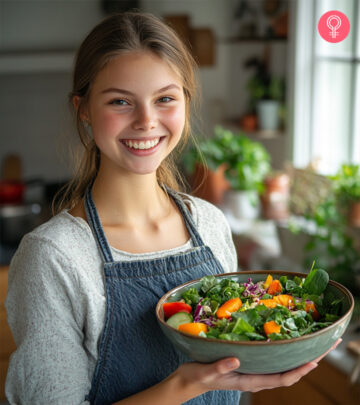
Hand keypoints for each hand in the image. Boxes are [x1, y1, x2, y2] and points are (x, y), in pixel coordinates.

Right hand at [177, 338, 341, 393]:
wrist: (188, 381)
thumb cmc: (196, 376)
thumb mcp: (205, 371)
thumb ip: (220, 367)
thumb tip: (236, 359)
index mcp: (248, 380)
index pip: (280, 379)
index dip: (298, 371)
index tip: (315, 361)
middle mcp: (255, 376)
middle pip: (288, 372)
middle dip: (309, 361)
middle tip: (327, 344)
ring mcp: (252, 370)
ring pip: (282, 366)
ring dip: (300, 356)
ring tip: (315, 342)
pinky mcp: (247, 364)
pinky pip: (272, 360)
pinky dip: (284, 352)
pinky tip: (287, 342)